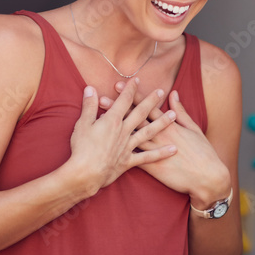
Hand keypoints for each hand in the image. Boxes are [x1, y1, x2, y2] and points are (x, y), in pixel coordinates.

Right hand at [66, 79, 176, 193]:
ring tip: (173, 116)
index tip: (138, 80)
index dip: (131, 89)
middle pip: (140, 113)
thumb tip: (91, 88)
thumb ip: (89, 106)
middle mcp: (124, 131)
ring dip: (162, 123)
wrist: (85, 173)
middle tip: (161, 92)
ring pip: (149, 132)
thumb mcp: (82, 124)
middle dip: (151, 101)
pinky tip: (173, 150)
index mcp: (112, 121)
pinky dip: (161, 153)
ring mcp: (128, 146)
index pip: (124, 101)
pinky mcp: (129, 161)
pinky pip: (148, 157)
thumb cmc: (81, 149)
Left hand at [100, 82, 230, 204]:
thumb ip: (181, 111)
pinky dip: (122, 152)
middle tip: (102, 97)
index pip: (147, 106)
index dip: (132, 95)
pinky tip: (108, 148)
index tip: (119, 85)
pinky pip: (135, 158)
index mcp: (169, 125)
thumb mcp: (194, 128)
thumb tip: (173, 94)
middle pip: (135, 119)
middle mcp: (160, 135)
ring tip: (100, 119)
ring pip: (131, 136)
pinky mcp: (153, 167)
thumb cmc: (203, 152)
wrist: (208, 177)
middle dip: (118, 108)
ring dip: (116, 128)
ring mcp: (155, 151)